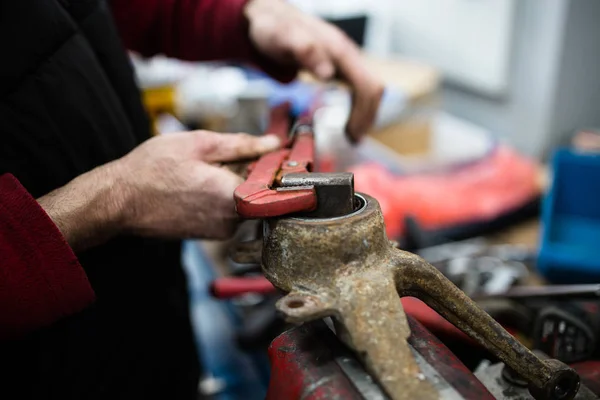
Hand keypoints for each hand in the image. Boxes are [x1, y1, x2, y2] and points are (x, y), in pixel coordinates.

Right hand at [39, 131, 279, 249]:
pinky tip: (203, 183)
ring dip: (239, 184)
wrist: (119, 201)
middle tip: (245, 154)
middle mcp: (231, 220)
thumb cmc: (152, 170)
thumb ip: (241, 145)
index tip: (287, 156)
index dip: (283, 168)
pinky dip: (225, 196)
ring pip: (246, 203)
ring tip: (212, 168)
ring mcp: (220, 230)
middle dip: (258, 173)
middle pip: (262, 194)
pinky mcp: (210, 234)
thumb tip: (273, 144)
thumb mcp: (198, 143)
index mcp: (232, 196)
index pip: (277, 186)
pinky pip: (230, 212)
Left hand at [245, 0, 383, 140]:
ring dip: (364, 114)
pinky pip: (358, 88)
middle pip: (373, 89)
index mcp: (339, 50)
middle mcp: (347, 54)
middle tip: (352, 140)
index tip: (351, 134)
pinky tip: (347, 121)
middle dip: (367, 117)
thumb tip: (329, 73)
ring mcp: (345, 60)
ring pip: (368, 89)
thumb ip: (305, 51)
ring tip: (351, 136)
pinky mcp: (339, 66)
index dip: (364, 113)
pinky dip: (357, 107)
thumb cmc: (274, 30)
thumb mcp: (283, 39)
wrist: (269, 18)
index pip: (367, 85)